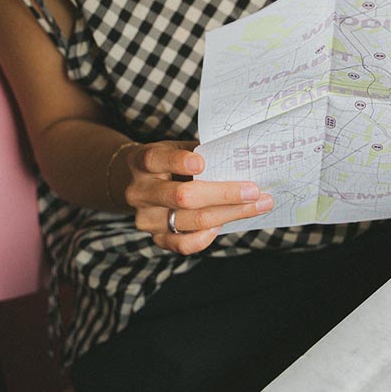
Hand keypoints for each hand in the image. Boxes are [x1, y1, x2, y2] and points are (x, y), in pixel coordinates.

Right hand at [122, 140, 273, 254]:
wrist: (133, 184)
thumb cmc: (167, 161)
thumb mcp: (176, 148)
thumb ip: (201, 151)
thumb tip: (242, 157)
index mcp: (143, 162)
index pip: (156, 160)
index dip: (178, 162)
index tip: (202, 162)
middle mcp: (140, 192)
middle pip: (183, 196)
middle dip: (224, 193)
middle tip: (254, 190)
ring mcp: (147, 218)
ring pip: (191, 220)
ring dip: (229, 214)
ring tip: (257, 206)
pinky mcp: (155, 238)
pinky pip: (183, 244)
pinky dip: (205, 237)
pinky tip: (223, 225)